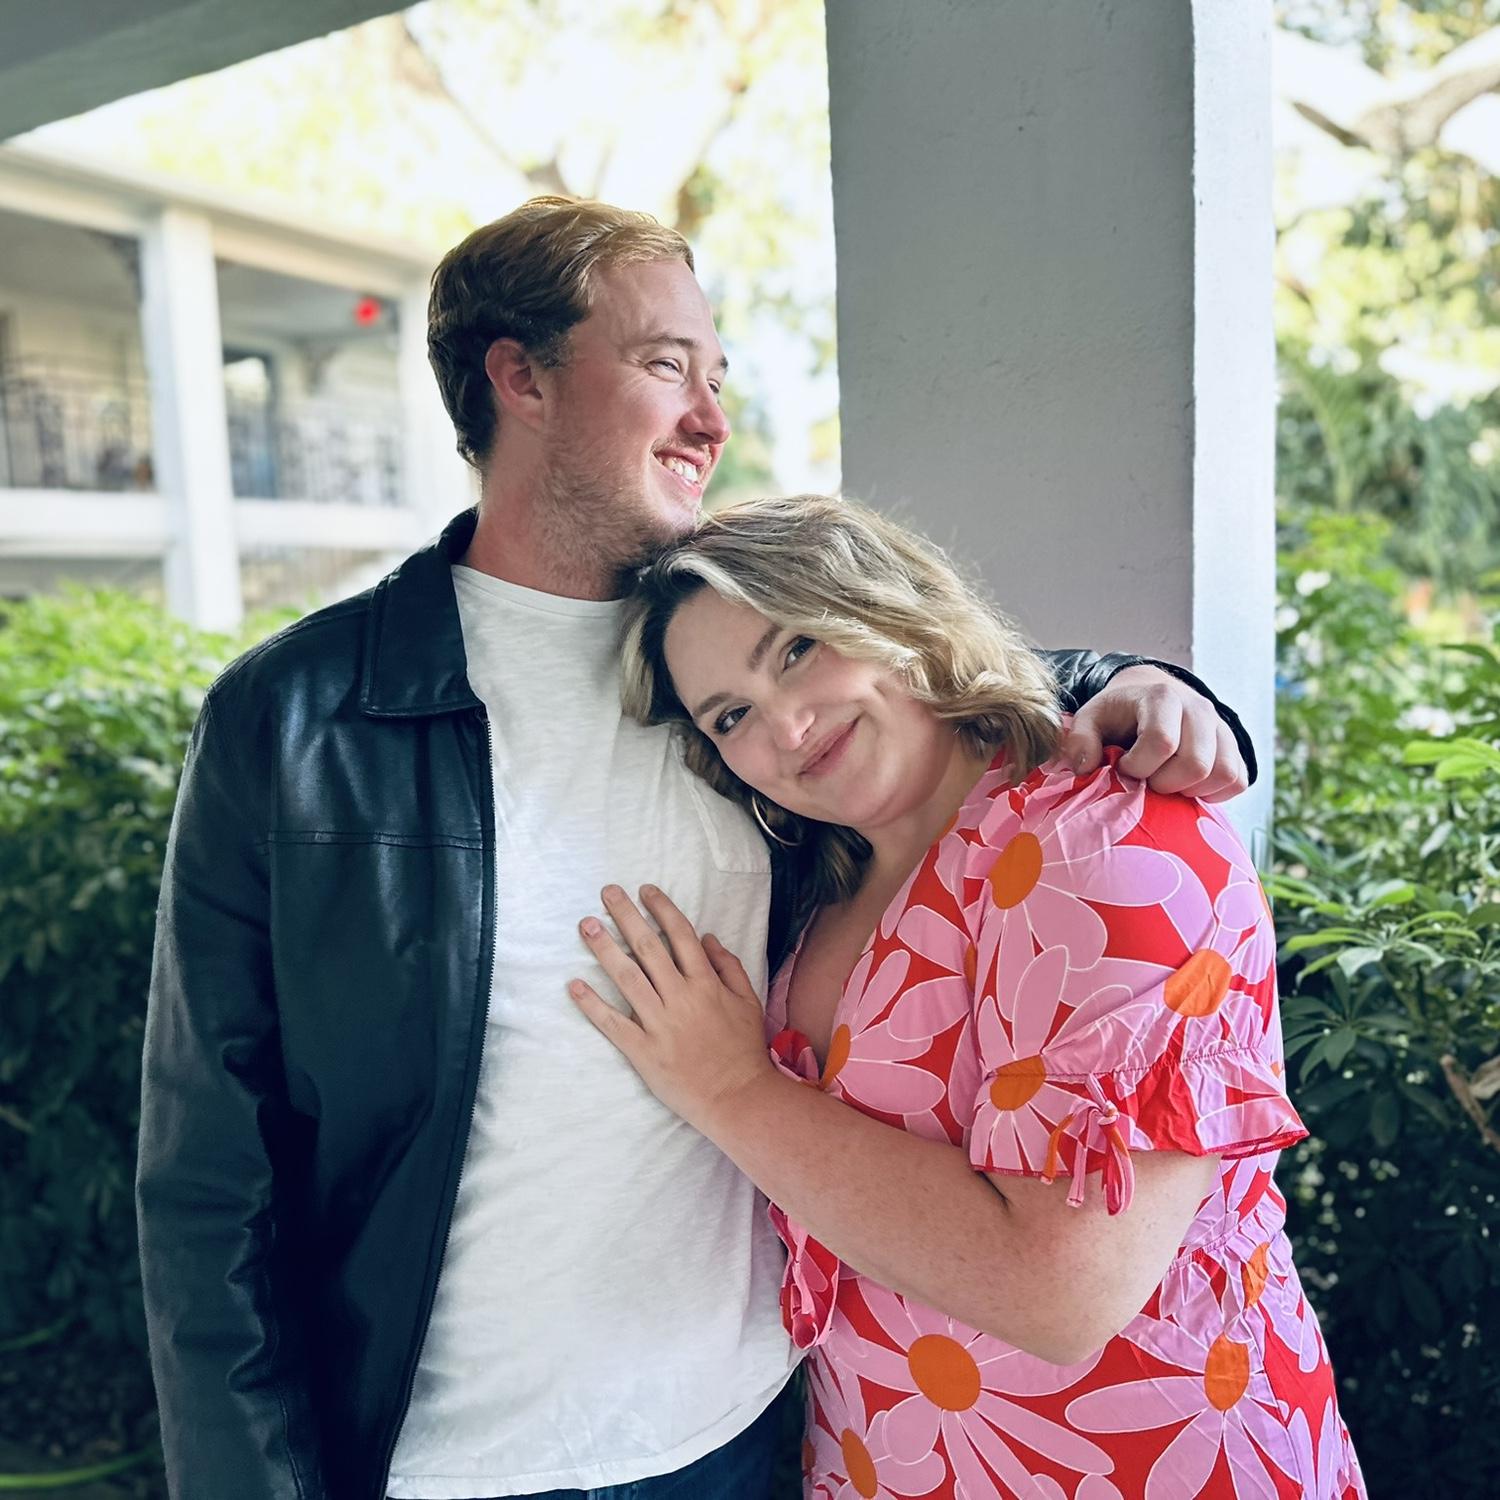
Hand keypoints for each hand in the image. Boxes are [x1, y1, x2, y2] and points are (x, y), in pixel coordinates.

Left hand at [570, 884, 773, 1131]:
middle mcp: (681, 998)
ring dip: (604, 949)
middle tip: (607, 892)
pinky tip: (574, 985)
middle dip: (626, 916)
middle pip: (649, 948)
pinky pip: (613, 1023)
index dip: (661, 909)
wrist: (737, 1097)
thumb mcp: (748, 1002)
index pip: (680, 936)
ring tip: (586, 925)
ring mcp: (660, 1024)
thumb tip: (707, 938)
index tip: (645, 890)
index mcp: (706, 984)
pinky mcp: (643, 1051)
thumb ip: (729, 967)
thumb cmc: (744, 1050)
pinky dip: (592, 1004)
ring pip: (627, 978)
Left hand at [1060, 665, 1247, 801]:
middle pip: (1196, 764)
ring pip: (1223, 774)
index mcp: (1162, 697)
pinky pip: (1237, 781)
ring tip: (1167, 783)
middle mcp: (1199, 708)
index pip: (1161, 742)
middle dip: (1166, 783)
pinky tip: (1186, 787)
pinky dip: (1213, 794)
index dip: (1139, 767)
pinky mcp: (1234, 747)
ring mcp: (1221, 728)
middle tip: (1147, 781)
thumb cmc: (1117, 714)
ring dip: (1192, 790)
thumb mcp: (1089, 719)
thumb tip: (1085, 768)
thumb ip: (1079, 740)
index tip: (1124, 768)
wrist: (1150, 696)